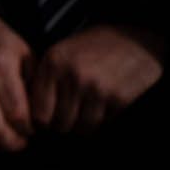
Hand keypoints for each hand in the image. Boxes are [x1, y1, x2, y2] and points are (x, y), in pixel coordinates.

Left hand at [26, 23, 163, 134]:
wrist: (137, 41)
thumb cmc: (97, 47)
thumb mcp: (64, 52)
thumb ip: (47, 79)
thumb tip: (32, 112)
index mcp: (53, 62)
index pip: (37, 111)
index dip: (42, 120)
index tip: (48, 118)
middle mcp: (72, 75)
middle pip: (58, 124)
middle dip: (63, 125)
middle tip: (69, 118)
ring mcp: (95, 88)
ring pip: (81, 128)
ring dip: (82, 126)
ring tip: (86, 112)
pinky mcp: (118, 99)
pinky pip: (102, 124)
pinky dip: (102, 122)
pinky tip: (103, 107)